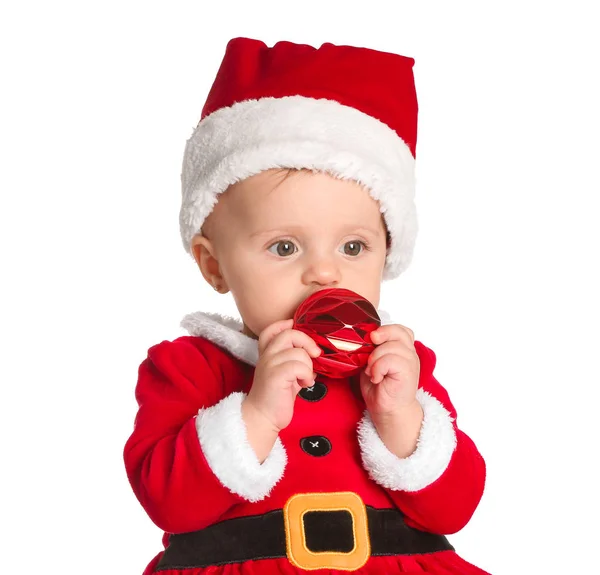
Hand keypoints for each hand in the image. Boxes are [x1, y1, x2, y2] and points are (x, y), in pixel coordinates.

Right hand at [244, 318, 321, 433]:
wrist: (263, 418)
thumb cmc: (277, 397)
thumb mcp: (286, 374)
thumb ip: (295, 361)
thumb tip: (314, 352)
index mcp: (268, 354)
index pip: (271, 329)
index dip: (284, 324)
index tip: (296, 328)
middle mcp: (267, 356)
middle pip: (290, 333)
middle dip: (307, 342)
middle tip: (315, 355)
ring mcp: (269, 364)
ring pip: (299, 352)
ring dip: (309, 367)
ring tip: (305, 379)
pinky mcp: (275, 376)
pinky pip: (299, 366)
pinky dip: (307, 375)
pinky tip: (305, 384)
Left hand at [359, 324, 420, 418]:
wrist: (388, 410)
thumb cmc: (379, 387)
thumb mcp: (372, 362)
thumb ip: (372, 348)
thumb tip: (362, 337)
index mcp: (403, 348)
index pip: (400, 329)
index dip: (385, 330)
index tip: (372, 338)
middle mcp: (410, 353)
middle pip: (397, 332)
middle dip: (379, 338)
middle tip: (369, 354)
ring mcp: (411, 362)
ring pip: (391, 347)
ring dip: (375, 359)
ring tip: (372, 372)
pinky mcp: (408, 372)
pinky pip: (390, 360)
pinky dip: (377, 368)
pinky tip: (376, 378)